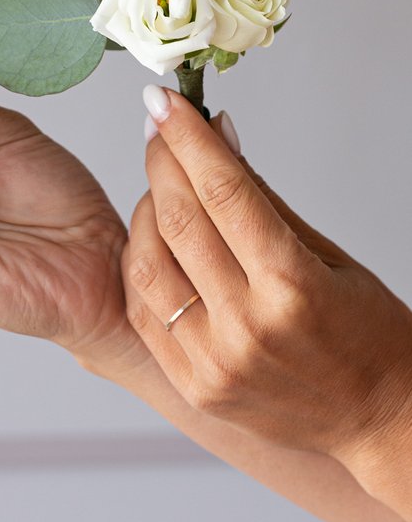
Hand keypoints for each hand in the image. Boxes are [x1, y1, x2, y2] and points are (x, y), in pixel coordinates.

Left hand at [124, 86, 411, 478]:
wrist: (379, 420)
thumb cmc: (366, 331)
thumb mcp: (328, 255)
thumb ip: (264, 199)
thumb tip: (220, 135)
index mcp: (292, 287)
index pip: (224, 191)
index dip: (188, 137)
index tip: (166, 101)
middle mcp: (248, 327)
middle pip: (180, 221)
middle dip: (162, 161)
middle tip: (157, 127)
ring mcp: (215, 363)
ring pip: (148, 264)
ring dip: (146, 211)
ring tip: (162, 186)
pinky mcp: (194, 387)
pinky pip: (145, 312)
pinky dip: (141, 265)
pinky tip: (153, 238)